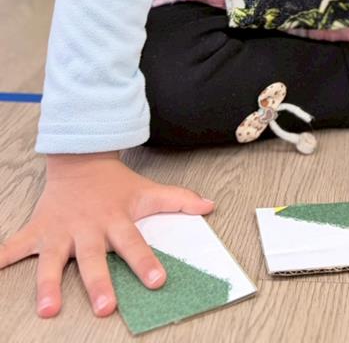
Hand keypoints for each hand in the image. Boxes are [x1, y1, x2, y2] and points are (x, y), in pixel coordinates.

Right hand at [0, 152, 214, 318]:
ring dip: (50, 284)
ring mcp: (60, 231)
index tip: (157, 281)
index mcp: (116, 220)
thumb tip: (210, 206)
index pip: (134, 243)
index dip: (146, 262)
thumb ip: (177, 200)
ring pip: (54, 261)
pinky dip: (2, 257)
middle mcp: (88, 229)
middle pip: (95, 259)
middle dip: (99, 283)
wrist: (80, 158)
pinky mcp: (38, 231)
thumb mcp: (147, 191)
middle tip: (105, 307)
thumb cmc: (116, 184)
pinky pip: (15, 246)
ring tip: (49, 308)